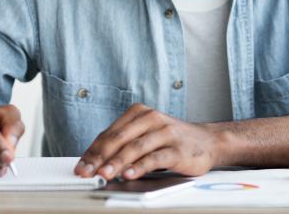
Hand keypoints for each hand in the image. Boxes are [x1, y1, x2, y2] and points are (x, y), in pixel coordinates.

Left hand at [74, 103, 222, 180]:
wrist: (208, 141)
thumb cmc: (171, 140)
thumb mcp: (146, 136)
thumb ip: (124, 145)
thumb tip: (95, 163)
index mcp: (139, 113)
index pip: (110, 134)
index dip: (92, 152)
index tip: (80, 167)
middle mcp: (151, 118)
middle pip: (119, 139)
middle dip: (100, 157)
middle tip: (86, 172)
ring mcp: (166, 132)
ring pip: (136, 147)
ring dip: (117, 162)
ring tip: (103, 174)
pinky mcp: (177, 148)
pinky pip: (155, 157)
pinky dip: (140, 167)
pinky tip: (129, 174)